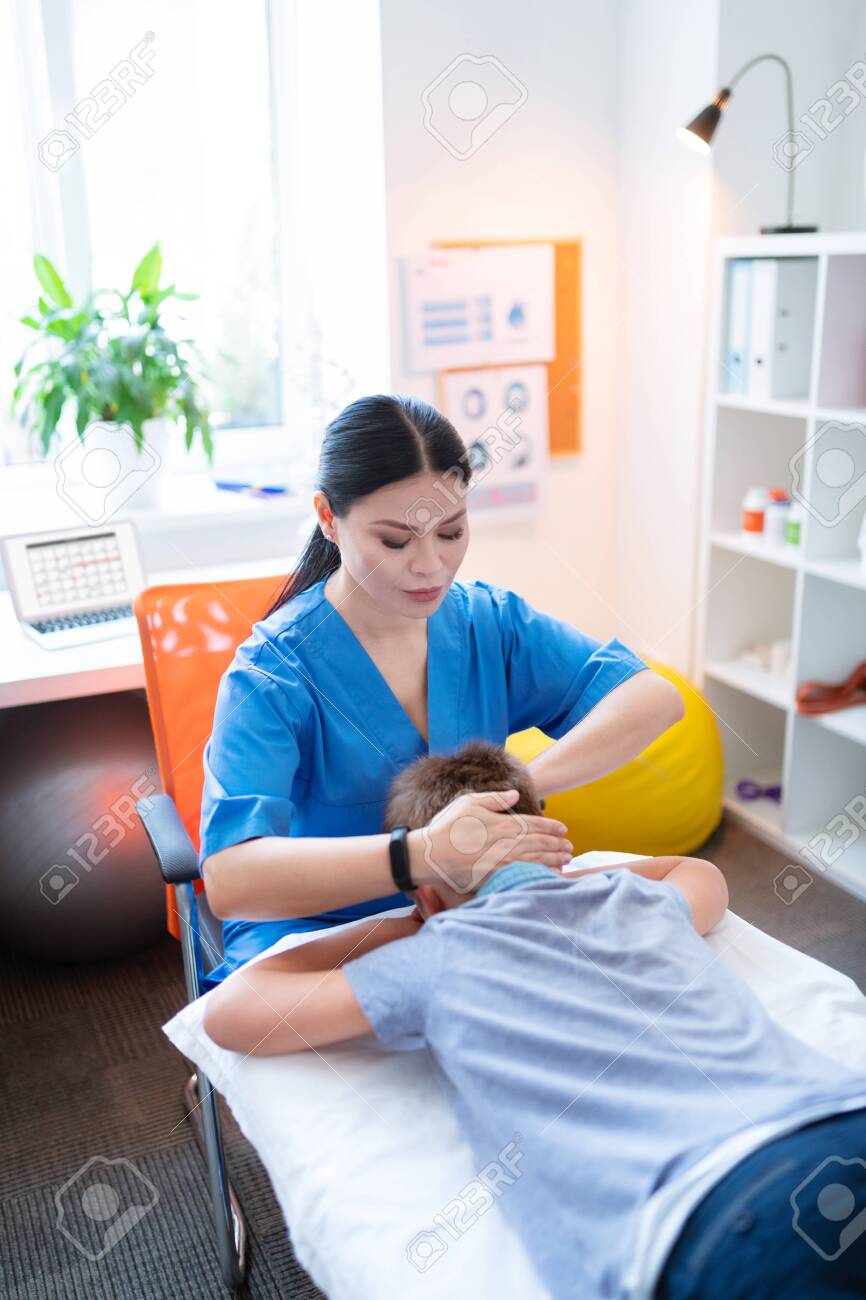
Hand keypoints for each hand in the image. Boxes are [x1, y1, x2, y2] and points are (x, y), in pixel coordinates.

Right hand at [410, 788, 572, 894]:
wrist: (429, 855)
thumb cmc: (447, 826)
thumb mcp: (468, 802)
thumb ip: (494, 798)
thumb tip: (514, 794)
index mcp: (501, 824)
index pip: (533, 825)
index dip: (551, 827)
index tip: (563, 829)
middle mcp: (505, 844)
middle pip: (539, 844)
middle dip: (557, 845)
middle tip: (570, 847)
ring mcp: (501, 863)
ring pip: (535, 860)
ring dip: (553, 859)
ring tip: (565, 860)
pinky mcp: (495, 877)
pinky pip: (523, 875)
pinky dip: (539, 874)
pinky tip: (549, 874)